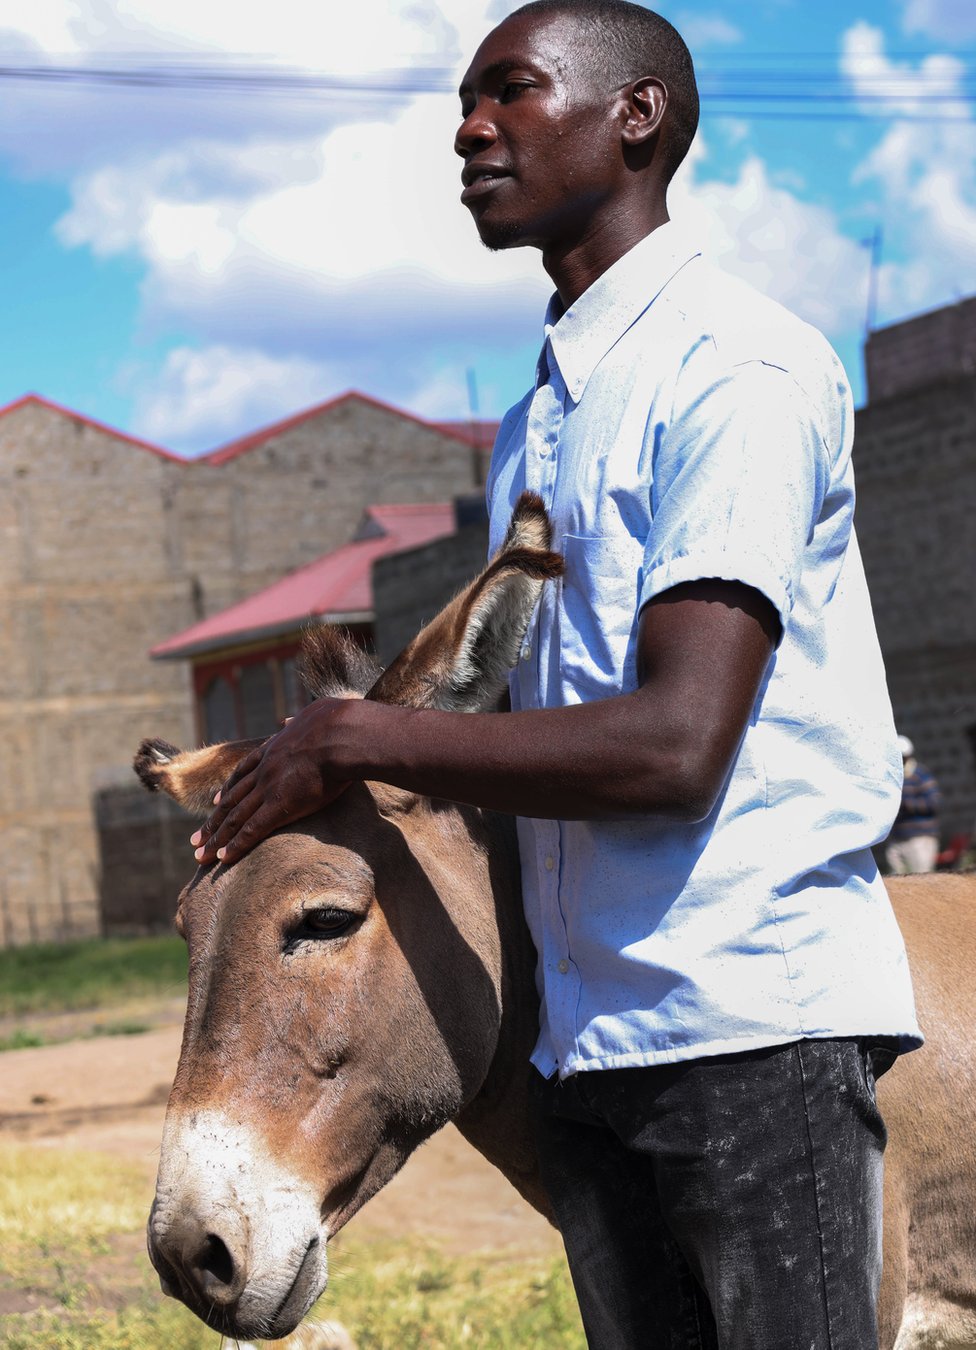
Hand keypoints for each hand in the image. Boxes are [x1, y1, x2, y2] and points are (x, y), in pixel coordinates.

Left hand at [189, 700, 352, 865]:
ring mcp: (269, 787)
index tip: (215, 800)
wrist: (341, 734)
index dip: (228, 787)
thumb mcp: (310, 716)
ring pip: (235, 818)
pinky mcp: (280, 805)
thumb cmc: (338, 723)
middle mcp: (265, 770)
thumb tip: (290, 718)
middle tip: (197, 837)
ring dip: (216, 839)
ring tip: (200, 855)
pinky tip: (223, 858)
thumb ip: (297, 721)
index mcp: (274, 748)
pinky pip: (252, 830)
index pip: (244, 771)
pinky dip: (235, 845)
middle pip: (232, 799)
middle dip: (213, 820)